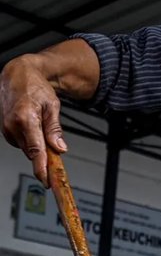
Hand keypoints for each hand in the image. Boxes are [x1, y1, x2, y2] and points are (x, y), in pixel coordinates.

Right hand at [0, 54, 66, 186]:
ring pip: (26, 149)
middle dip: (44, 154)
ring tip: (40, 126)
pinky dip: (29, 140)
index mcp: (26, 119)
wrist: (17, 74)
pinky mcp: (5, 130)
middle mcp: (13, 125)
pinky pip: (21, 143)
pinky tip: (32, 127)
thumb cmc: (35, 86)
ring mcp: (7, 128)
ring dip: (36, 145)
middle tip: (55, 147)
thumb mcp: (52, 105)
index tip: (47, 181)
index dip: (41, 169)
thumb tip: (60, 148)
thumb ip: (55, 129)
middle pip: (32, 152)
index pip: (35, 151)